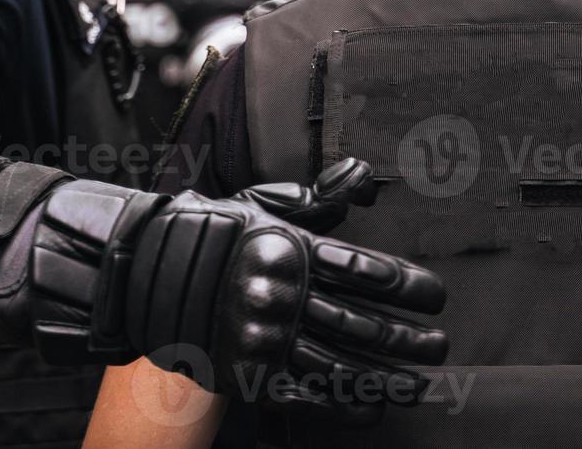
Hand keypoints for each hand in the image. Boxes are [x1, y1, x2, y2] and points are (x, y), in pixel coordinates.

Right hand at [124, 163, 447, 413]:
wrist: (141, 268)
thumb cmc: (211, 229)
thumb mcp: (262, 203)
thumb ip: (316, 197)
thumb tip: (362, 177)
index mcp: (296, 251)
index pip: (368, 272)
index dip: (409, 288)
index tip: (437, 297)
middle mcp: (286, 296)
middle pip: (364, 324)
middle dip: (410, 340)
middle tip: (441, 346)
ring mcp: (266, 337)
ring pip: (342, 365)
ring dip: (388, 377)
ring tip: (420, 383)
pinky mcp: (245, 370)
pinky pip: (304, 395)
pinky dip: (342, 403)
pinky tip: (373, 405)